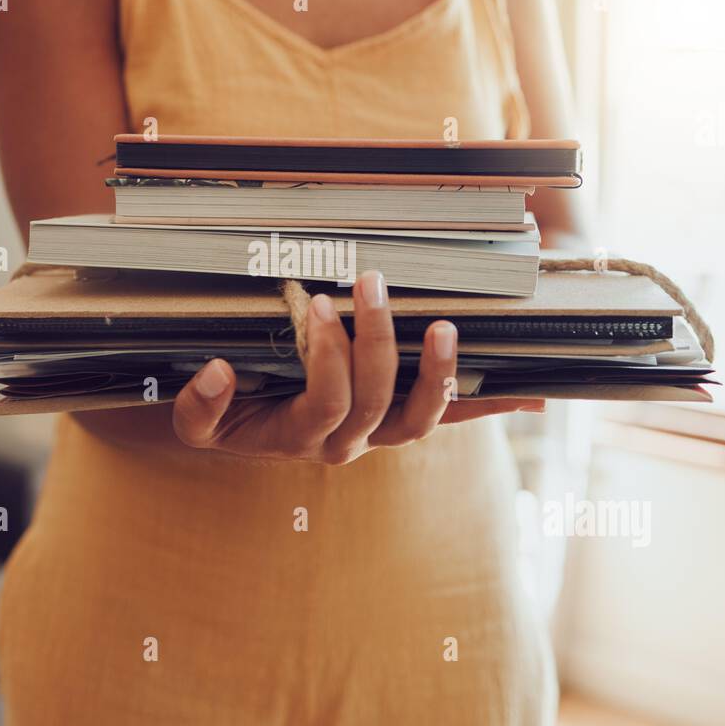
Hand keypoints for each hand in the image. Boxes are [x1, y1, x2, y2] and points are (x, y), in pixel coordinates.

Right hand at [172, 270, 544, 464]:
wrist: (241, 440)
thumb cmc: (223, 420)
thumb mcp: (196, 422)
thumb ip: (200, 406)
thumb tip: (218, 373)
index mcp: (299, 435)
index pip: (325, 399)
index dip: (327, 355)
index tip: (317, 303)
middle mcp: (346, 443)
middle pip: (375, 400)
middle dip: (376, 340)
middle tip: (369, 283)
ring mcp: (377, 434)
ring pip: (419, 418)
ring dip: (437, 372)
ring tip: (445, 326)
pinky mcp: (399, 421)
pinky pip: (448, 417)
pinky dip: (485, 404)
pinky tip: (529, 394)